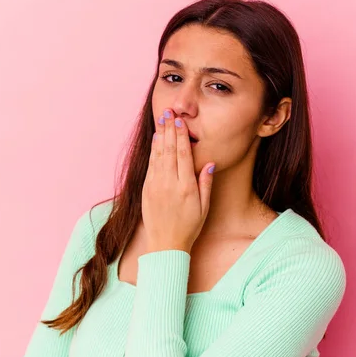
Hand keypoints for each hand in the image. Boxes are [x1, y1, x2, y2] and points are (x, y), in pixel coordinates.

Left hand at [141, 108, 215, 253]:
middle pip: (169, 150)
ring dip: (160, 135)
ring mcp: (156, 185)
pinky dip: (153, 150)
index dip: (182, 136)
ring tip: (161, 120)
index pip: (184, 154)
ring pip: (158, 155)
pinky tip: (155, 140)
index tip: (180, 121)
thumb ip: (206, 184)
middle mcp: (169, 183)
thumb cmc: (189, 227)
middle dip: (169, 129)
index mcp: (186, 187)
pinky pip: (151, 165)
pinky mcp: (147, 189)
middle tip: (169, 112)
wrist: (165, 244)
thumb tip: (209, 163)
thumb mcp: (204, 208)